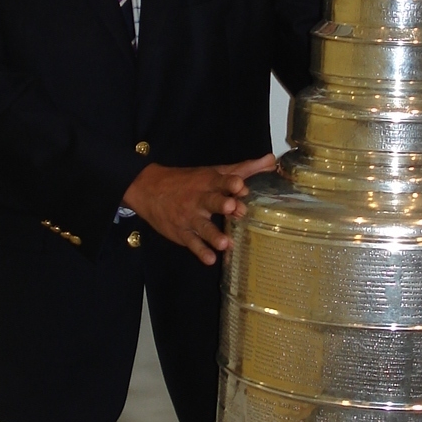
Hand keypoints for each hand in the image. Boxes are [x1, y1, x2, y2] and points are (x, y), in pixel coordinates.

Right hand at [122, 154, 275, 264]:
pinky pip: (192, 243)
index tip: (240, 186)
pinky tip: (210, 259)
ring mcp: (190, 217)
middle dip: (222, 204)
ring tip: (225, 244)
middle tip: (232, 208)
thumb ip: (245, 169)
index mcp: (209, 182)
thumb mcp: (215, 172)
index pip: (220, 181)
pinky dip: (200, 251)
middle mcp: (199, 199)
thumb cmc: (190, 181)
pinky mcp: (182, 233)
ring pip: (203, 227)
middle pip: (212, 201)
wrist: (149, 189)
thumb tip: (272, 161)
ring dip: (213, 235)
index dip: (230, 183)